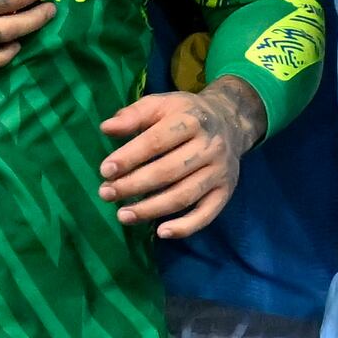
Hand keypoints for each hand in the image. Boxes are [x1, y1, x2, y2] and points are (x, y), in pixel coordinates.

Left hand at [96, 74, 265, 235]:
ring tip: (122, 215)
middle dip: (134, 185)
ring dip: (151, 209)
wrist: (231, 121)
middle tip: (106, 194)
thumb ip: (134, 115)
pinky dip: (185, 227)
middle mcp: (209, 146)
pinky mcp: (225, 191)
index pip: (157, 141)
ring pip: (184, 195)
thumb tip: (107, 128)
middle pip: (168, 171)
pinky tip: (161, 232)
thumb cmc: (185, 115)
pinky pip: (207, 214)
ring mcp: (219, 171)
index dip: (130, 157)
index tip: (105, 170)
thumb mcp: (161, 105)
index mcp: (191, 120)